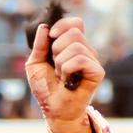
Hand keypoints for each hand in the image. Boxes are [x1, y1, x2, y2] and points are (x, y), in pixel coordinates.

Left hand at [25, 17, 104, 132]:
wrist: (53, 109)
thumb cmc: (45, 88)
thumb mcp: (35, 63)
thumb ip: (39, 45)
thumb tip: (44, 27)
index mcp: (73, 46)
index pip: (76, 23)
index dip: (63, 25)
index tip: (51, 36)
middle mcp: (86, 51)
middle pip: (74, 32)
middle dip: (57, 48)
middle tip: (56, 66)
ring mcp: (93, 61)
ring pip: (76, 46)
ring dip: (61, 63)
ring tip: (61, 76)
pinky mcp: (97, 72)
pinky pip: (80, 59)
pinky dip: (67, 69)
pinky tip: (68, 81)